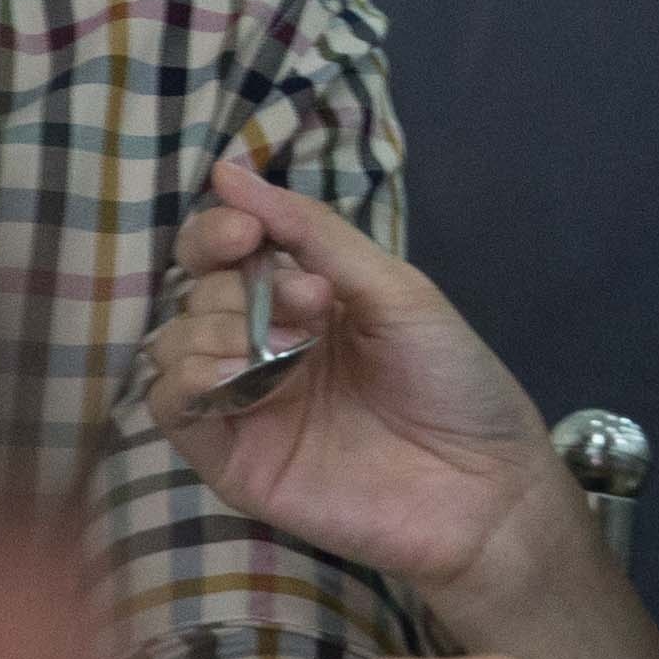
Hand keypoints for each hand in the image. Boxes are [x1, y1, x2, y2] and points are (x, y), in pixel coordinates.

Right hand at [142, 158, 570, 606]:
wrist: (486, 488)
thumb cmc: (454, 382)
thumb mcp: (394, 288)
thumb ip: (311, 232)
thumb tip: (225, 170)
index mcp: (302, 299)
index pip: (223, 251)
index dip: (218, 230)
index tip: (245, 231)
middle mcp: (264, 346)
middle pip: (197, 291)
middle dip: (238, 284)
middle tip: (313, 306)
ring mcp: (246, 405)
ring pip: (174, 343)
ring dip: (214, 327)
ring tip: (286, 347)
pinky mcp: (233, 461)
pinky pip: (172, 409)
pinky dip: (189, 379)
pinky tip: (236, 372)